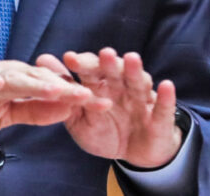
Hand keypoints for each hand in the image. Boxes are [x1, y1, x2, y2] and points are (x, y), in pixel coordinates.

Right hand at [0, 61, 109, 133]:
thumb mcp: (4, 113)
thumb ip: (33, 111)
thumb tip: (64, 111)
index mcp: (17, 80)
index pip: (53, 88)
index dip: (78, 95)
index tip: (105, 102)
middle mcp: (5, 73)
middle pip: (41, 80)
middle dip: (69, 89)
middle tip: (97, 98)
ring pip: (14, 78)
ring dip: (37, 83)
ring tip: (61, 90)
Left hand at [37, 48, 181, 168]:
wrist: (135, 155)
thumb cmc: (106, 132)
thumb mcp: (80, 120)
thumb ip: (65, 94)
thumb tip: (43, 61)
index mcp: (101, 85)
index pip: (92, 69)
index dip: (83, 64)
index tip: (69, 59)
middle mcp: (122, 86)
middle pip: (115, 71)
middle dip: (109, 62)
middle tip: (103, 54)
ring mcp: (142, 99)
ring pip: (139, 82)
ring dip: (135, 70)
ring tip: (131, 59)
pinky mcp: (160, 116)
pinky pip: (163, 106)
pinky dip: (165, 97)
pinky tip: (166, 86)